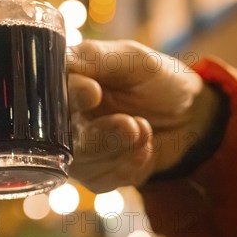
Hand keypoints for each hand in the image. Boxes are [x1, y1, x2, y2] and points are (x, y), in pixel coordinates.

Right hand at [67, 40, 219, 192]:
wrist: (188, 118)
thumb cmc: (155, 80)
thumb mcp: (133, 59)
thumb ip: (96, 58)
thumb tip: (63, 61)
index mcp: (64, 84)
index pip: (48, 94)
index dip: (69, 95)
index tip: (92, 93)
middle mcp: (60, 119)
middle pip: (56, 135)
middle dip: (97, 132)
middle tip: (130, 124)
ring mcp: (73, 149)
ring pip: (80, 159)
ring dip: (118, 146)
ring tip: (144, 129)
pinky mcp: (92, 175)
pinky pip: (100, 178)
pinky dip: (129, 164)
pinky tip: (144, 147)